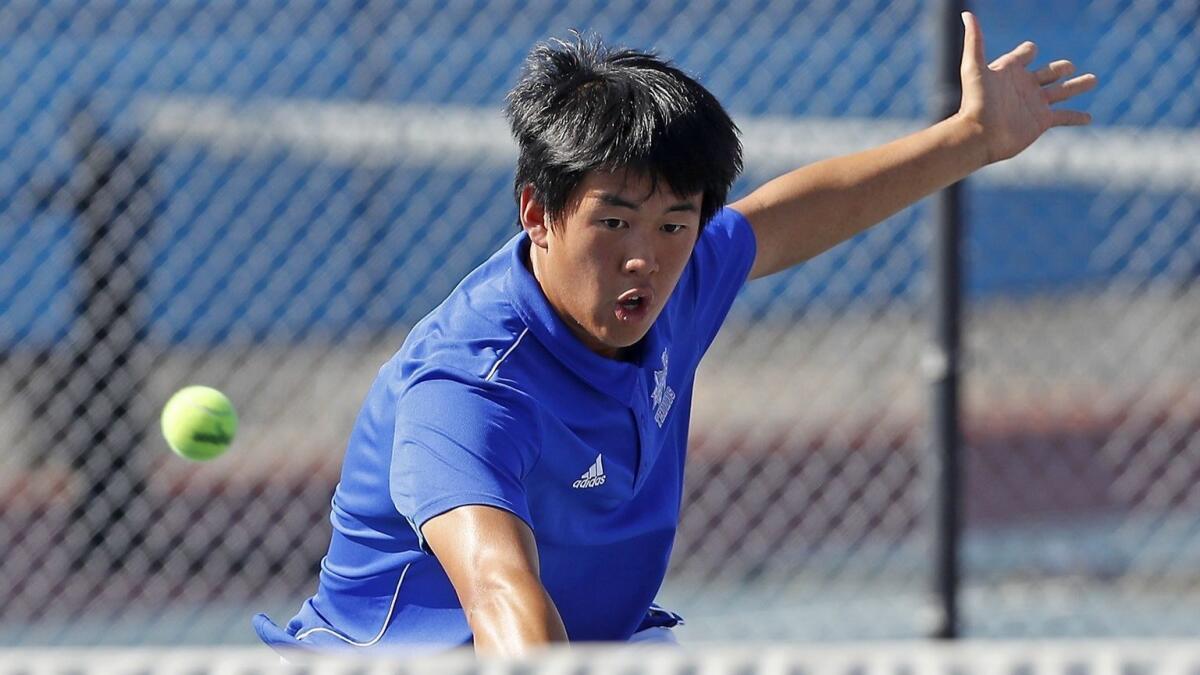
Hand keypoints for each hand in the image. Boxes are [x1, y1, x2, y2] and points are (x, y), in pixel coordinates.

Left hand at [958, 11, 1097, 164]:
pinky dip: (1077, 116)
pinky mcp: (1041, 121)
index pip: (1024, 54)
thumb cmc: (976, 101)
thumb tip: (966, 13)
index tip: (1030, 50)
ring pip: (1062, 91)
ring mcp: (1035, 103)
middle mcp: (1024, 85)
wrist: (979, 135)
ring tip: (1093, 79)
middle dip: (1059, 69)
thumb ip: (975, 40)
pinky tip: (1089, 118)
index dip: (1027, 51)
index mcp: (1010, 70)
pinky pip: (1064, 117)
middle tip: (1068, 66)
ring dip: (1078, 85)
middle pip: (1048, 72)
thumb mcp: (974, 67)